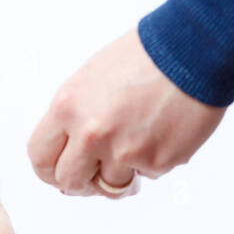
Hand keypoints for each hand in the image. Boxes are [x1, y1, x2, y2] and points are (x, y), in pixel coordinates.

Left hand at [26, 27, 226, 196]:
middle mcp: (91, 134)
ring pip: (110, 185)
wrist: (194, 48)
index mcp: (68, 108)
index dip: (50, 170)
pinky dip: (153, 160)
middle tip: (95, 174)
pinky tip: (163, 131)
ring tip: (138, 143)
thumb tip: (71, 157)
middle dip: (82, 182)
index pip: (40, 157)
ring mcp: (125, 151)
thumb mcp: (90, 80)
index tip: (61, 172)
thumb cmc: (145, 57)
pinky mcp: (158, 162)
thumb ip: (75, 118)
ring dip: (121, 172)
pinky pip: (147, 175)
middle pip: (70, 182)